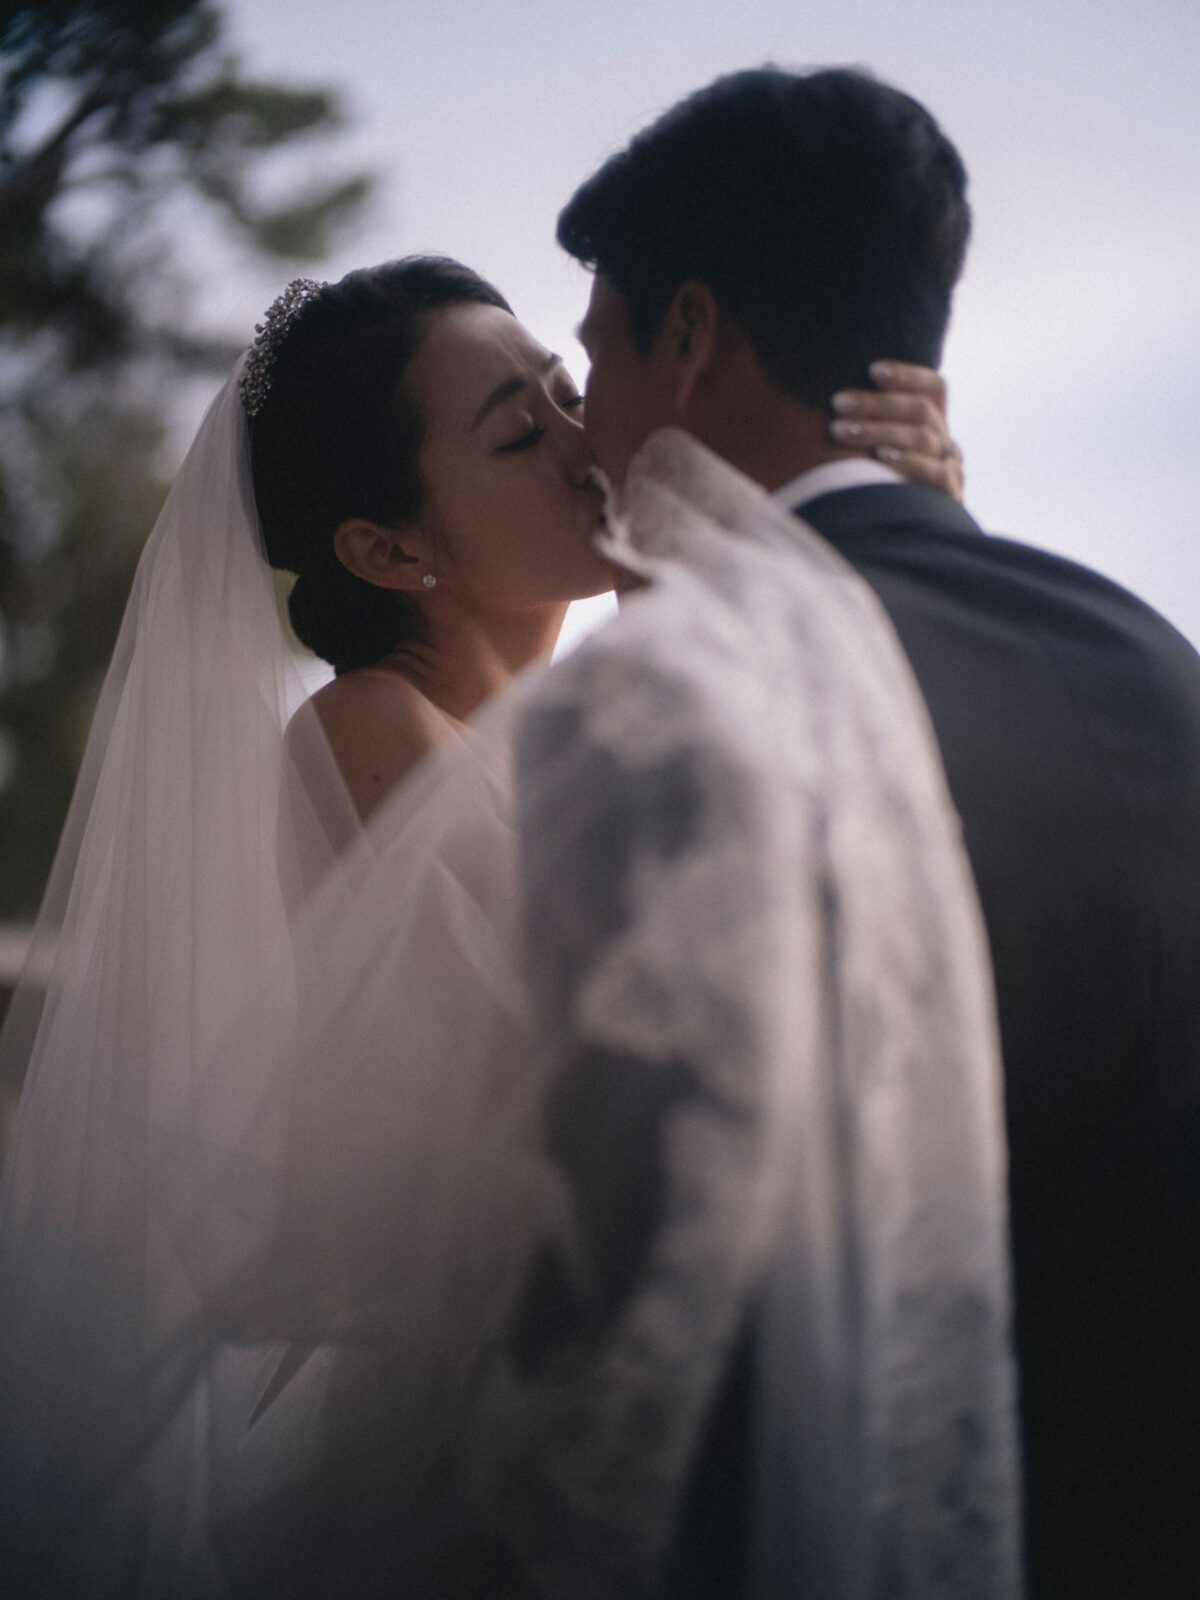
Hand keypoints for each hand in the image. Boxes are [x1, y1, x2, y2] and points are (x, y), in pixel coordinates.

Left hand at [828, 359, 963, 499]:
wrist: (903, 540)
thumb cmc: (871, 486)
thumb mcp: (872, 450)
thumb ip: (864, 424)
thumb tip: (827, 400)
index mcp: (933, 424)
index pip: (933, 387)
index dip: (907, 375)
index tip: (872, 370)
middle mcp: (946, 442)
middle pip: (920, 410)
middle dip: (876, 404)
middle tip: (838, 403)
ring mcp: (951, 468)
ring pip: (922, 438)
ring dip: (879, 430)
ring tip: (840, 431)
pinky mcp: (950, 496)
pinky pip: (935, 473)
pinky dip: (908, 462)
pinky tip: (881, 458)